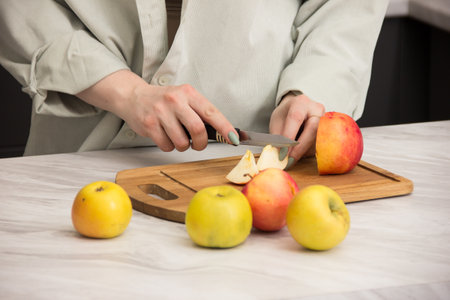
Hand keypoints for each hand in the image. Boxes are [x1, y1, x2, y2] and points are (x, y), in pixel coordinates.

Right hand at [76, 70, 237, 151]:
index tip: (234, 138)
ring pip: (182, 142)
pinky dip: (169, 146)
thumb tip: (224, 133)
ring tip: (177, 138)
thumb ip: (200, 113)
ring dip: (183, 146)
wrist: (134, 97)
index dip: (225, 127)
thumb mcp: (184, 99)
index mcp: (188, 93)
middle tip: (198, 144)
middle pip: (198, 129)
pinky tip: (165, 137)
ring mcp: (160, 112)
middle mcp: (175, 100)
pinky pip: (166, 146)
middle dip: (201, 143)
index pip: (211, 112)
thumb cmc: (164, 101)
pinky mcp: (149, 124)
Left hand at [269, 92, 324, 167]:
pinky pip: (320, 145)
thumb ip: (278, 137)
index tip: (282, 153)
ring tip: (291, 157)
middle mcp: (317, 109)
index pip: (295, 118)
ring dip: (303, 152)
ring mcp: (326, 120)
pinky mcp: (329, 131)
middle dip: (299, 148)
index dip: (289, 136)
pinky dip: (308, 152)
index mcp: (301, 103)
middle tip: (289, 161)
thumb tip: (278, 154)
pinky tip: (299, 152)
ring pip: (317, 139)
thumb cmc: (286, 115)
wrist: (297, 109)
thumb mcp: (277, 122)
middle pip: (312, 129)